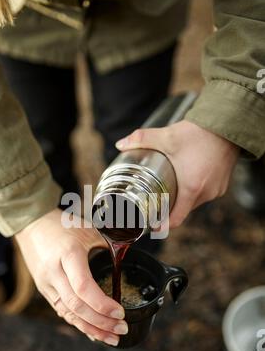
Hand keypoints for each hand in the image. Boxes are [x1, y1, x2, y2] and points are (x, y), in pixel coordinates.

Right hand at [15, 208, 126, 345]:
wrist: (31, 225)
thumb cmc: (63, 225)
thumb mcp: (88, 231)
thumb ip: (108, 247)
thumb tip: (129, 261)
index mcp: (68, 254)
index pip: (83, 287)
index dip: (102, 304)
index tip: (120, 312)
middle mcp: (54, 272)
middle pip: (76, 306)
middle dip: (100, 322)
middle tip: (122, 328)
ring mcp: (46, 284)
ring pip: (68, 313)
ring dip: (91, 328)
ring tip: (113, 338)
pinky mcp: (44, 291)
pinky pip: (63, 311)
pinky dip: (79, 324)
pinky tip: (94, 333)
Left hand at [116, 120, 238, 226]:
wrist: (228, 124)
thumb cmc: (200, 133)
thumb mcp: (167, 136)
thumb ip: (142, 139)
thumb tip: (121, 144)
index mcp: (191, 188)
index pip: (176, 219)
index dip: (161, 225)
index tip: (151, 226)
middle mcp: (206, 193)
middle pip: (182, 210)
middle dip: (168, 208)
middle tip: (154, 202)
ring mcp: (216, 190)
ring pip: (193, 202)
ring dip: (181, 198)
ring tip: (169, 188)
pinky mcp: (222, 185)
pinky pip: (204, 194)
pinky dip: (193, 191)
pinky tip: (186, 180)